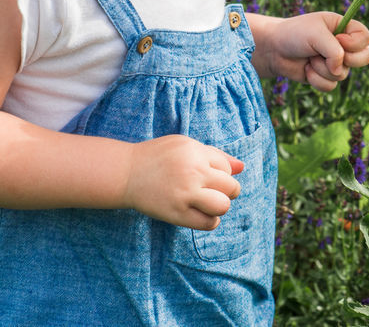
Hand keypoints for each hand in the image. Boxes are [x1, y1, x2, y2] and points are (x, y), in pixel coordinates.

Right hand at [123, 134, 243, 228]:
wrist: (126, 173)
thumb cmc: (158, 157)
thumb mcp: (186, 146)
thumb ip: (215, 155)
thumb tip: (242, 167)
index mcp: (195, 152)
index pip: (227, 167)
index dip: (221, 174)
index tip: (206, 176)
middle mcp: (193, 172)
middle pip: (231, 187)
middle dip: (227, 191)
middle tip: (211, 192)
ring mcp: (185, 194)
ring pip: (223, 206)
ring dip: (220, 206)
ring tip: (209, 203)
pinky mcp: (176, 213)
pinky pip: (208, 223)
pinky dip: (210, 221)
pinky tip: (201, 214)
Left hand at [259, 12, 368, 90]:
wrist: (274, 49)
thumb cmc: (294, 34)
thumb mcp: (316, 35)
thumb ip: (334, 51)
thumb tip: (339, 70)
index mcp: (344, 27)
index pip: (366, 38)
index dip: (354, 43)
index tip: (337, 39)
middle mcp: (343, 45)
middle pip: (365, 58)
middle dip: (345, 60)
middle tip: (326, 55)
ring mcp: (336, 62)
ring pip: (344, 74)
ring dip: (322, 69)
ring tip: (309, 59)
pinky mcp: (326, 77)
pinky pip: (331, 86)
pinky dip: (316, 79)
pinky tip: (306, 70)